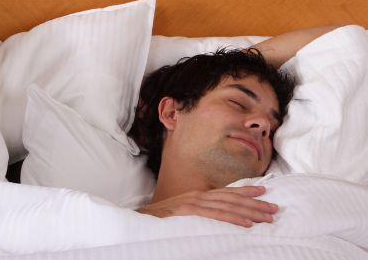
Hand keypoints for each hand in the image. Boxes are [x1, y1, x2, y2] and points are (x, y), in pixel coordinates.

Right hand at [136, 186, 277, 226]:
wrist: (141, 218)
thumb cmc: (162, 219)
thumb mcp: (183, 212)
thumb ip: (199, 211)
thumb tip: (214, 216)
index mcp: (198, 195)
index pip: (227, 191)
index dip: (246, 190)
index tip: (264, 191)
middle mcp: (198, 196)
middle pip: (232, 198)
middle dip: (255, 203)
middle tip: (275, 209)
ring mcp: (194, 203)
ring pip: (228, 206)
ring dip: (250, 212)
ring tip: (267, 218)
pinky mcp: (190, 211)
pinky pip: (216, 215)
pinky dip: (233, 219)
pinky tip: (247, 224)